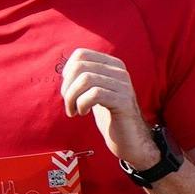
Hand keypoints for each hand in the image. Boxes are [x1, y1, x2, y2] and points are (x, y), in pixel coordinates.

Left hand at [59, 47, 158, 172]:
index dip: (67, 72)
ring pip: (86, 79)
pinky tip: (83, 113)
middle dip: (67, 87)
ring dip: (72, 98)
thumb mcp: (96, 92)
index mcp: (113, 65)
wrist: (129, 138)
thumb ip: (84, 78)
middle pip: (80, 67)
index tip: (69, 90)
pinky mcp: (123, 101)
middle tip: (68, 103)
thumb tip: (64, 68)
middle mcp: (120, 71)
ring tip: (73, 111)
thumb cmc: (109, 116)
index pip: (81, 54)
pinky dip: (82, 104)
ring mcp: (124, 86)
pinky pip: (94, 94)